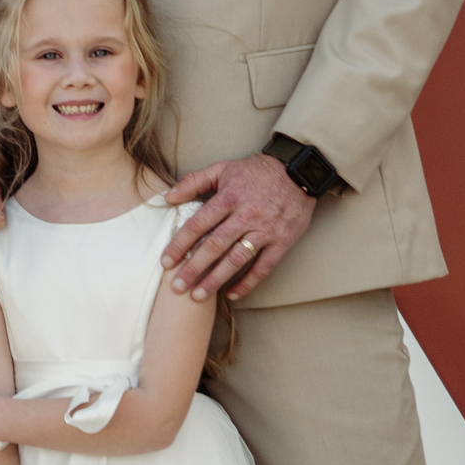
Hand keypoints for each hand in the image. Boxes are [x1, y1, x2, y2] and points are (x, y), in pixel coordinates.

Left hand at [163, 155, 316, 301]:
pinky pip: (263, 267)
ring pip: (237, 260)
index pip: (199, 224)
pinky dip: (248, 283)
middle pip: (215, 246)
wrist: (298, 171)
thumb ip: (194, 181)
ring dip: (216, 280)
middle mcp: (246, 215)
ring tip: (198, 296)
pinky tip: (231, 295)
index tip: (166, 261)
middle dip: (194, 268)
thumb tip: (168, 197)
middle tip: (176, 287)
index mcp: (229, 197)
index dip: (180, 244)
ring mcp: (266, 230)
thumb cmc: (256, 172)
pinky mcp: (282, 242)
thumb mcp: (223, 168)